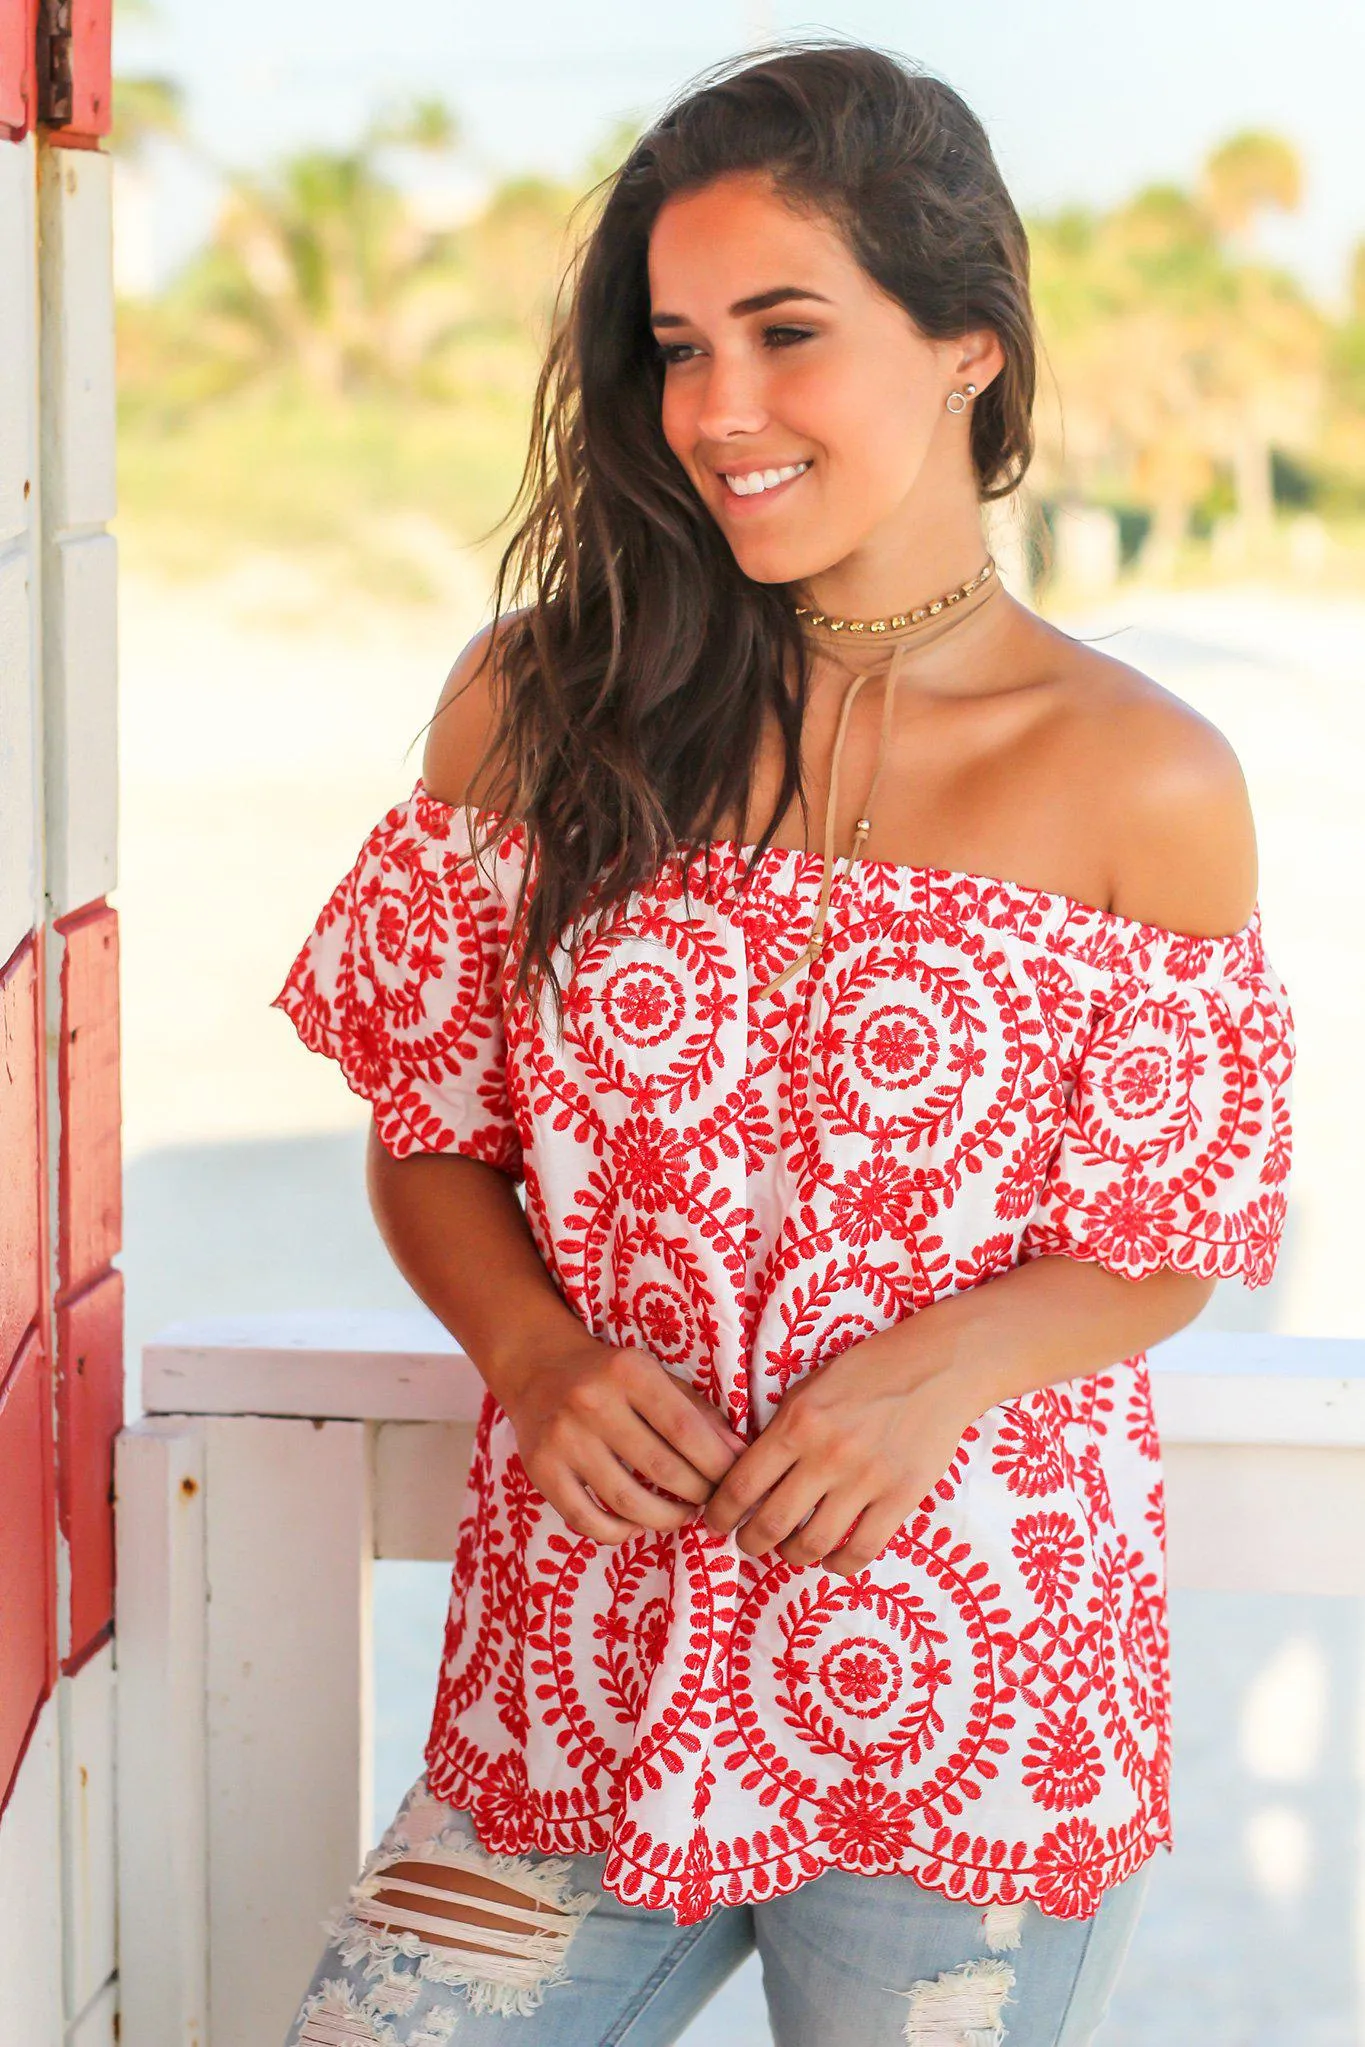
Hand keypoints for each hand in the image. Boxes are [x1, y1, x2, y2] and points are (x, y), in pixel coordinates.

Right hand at [492, 1334, 746, 1545]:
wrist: (538, 1368)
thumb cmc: (613, 1376)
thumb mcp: (657, 1377)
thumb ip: (698, 1413)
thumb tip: (740, 1456)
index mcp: (629, 1372)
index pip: (686, 1430)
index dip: (718, 1465)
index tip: (735, 1482)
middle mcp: (592, 1402)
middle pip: (661, 1468)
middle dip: (698, 1494)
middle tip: (712, 1502)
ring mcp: (563, 1438)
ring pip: (626, 1501)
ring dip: (665, 1519)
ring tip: (682, 1516)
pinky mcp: (541, 1468)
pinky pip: (585, 1520)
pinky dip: (617, 1533)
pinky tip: (634, 1526)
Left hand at [702, 1335, 980, 1576]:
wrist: (937, 1365)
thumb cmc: (868, 1370)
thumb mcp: (810, 1386)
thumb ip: (782, 1429)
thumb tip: (750, 1474)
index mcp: (797, 1423)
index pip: (741, 1484)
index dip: (720, 1514)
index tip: (716, 1523)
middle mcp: (827, 1455)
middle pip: (771, 1523)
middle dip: (750, 1543)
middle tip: (748, 1545)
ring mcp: (866, 1479)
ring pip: (813, 1544)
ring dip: (792, 1557)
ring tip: (789, 1552)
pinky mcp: (901, 1497)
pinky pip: (861, 1550)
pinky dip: (839, 1565)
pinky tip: (831, 1559)